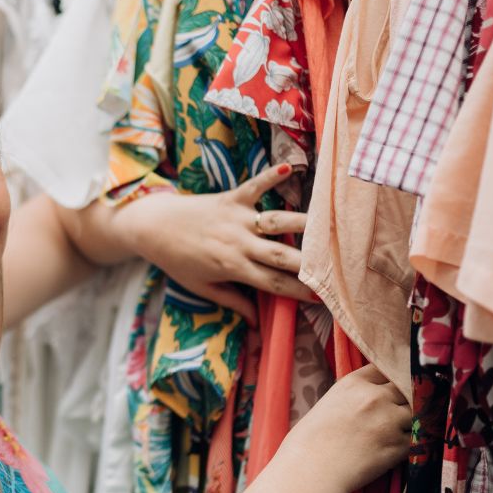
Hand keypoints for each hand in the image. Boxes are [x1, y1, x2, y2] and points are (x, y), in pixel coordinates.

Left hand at [116, 163, 313, 322]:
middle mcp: (238, 243)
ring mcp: (236, 219)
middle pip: (282, 255)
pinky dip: (271, 176)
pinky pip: (254, 186)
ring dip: (304, 223)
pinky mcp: (230, 198)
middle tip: (339, 267)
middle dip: (310, 263)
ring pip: (277, 222)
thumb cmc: (177, 260)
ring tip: (331, 227)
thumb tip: (256, 323)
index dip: (299, 292)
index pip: (273, 283)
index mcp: (232, 268)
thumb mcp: (201, 287)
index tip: (323, 298)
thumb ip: (232, 302)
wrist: (152, 227)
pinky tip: (292, 168)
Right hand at [279, 364, 411, 492]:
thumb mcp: (329, 404)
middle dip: (405, 398)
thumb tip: (376, 398)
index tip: (392, 386)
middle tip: (398, 411)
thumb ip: (355, 396)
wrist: (309, 471)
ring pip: (417, 412)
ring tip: (396, 432)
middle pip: (407, 387)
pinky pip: (417, 437)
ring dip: (411, 421)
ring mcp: (389, 421)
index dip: (391, 378)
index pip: (387, 368)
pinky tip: (394, 448)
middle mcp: (375, 397)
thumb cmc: (308, 442)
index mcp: (354, 383)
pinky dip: (411, 442)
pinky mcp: (399, 446)